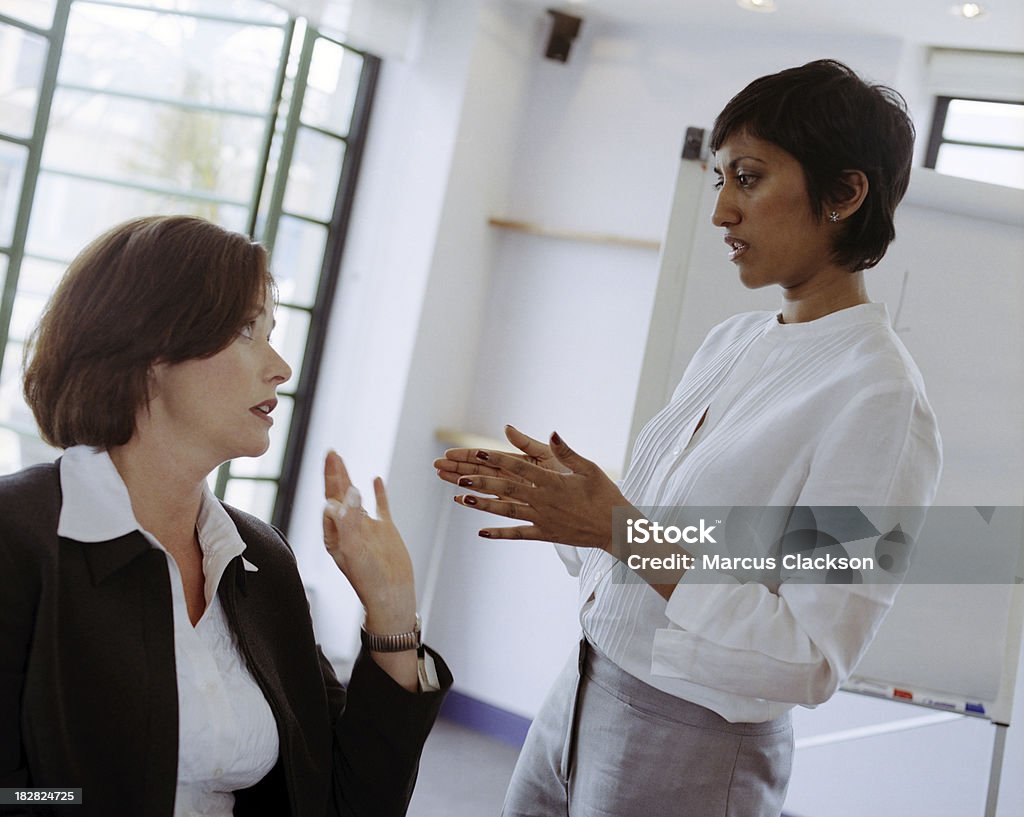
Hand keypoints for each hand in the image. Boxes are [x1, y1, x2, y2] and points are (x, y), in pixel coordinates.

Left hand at [323, 451, 415, 630]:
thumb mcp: (353, 549)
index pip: (329, 503)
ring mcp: (367, 528)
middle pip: (338, 495)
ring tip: (341, 459)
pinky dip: (377, 492)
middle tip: (331, 452)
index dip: (328, 483)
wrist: (393, 595)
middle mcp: (348, 529)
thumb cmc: (369, 578)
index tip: (332, 465)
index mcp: (335, 534)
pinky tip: (375, 479)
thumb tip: (346, 493)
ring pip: (355, 497)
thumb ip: (348, 521)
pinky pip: (380, 506)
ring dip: (348, 478)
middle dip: (334, 473)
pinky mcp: (384, 530)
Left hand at [434, 427, 629, 547]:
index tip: (476, 452)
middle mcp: (544, 500)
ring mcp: (542, 519)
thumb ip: (566, 452)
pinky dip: (499, 533)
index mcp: (553, 482)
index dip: (496, 459)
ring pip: (506, 511)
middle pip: (506, 489)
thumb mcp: (588, 468)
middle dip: (481, 482)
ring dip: (483, 505)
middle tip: (458, 476)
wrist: (616, 528)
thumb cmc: (605, 494)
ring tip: (460, 500)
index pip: (519, 467)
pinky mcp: (545, 534)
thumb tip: (551, 432)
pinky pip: (518, 534)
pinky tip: (480, 532)